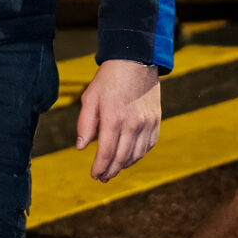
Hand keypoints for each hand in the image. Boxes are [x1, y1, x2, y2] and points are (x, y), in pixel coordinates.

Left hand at [76, 59, 160, 182]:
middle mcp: (132, 123)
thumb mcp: (90, 97)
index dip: (100, 167)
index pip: (106, 153)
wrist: (135, 60)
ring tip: (114, 169)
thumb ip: (85, 124)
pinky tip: (130, 157)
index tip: (94, 175)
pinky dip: (138, 155)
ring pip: (137, 155)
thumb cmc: (109, 79)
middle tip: (102, 178)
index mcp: (113, 118)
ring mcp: (147, 123)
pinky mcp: (156, 120)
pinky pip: (148, 145)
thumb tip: (80, 147)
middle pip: (122, 158)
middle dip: (111, 171)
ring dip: (124, 166)